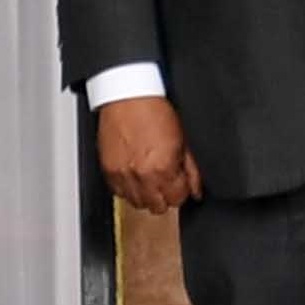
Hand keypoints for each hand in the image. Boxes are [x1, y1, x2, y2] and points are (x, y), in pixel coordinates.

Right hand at [96, 94, 199, 212]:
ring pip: (136, 203)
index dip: (181, 191)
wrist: (127, 97)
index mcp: (163, 169)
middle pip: (157, 207)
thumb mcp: (184, 139)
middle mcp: (141, 175)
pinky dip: (127, 188)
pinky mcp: (108, 170)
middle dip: (165, 196)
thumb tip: (196, 189)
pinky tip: (134, 175)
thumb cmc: (153, 111)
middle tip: (167, 181)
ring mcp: (122, 174)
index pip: (177, 200)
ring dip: (145, 195)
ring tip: (149, 179)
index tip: (180, 183)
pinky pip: (118, 192)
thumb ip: (192, 169)